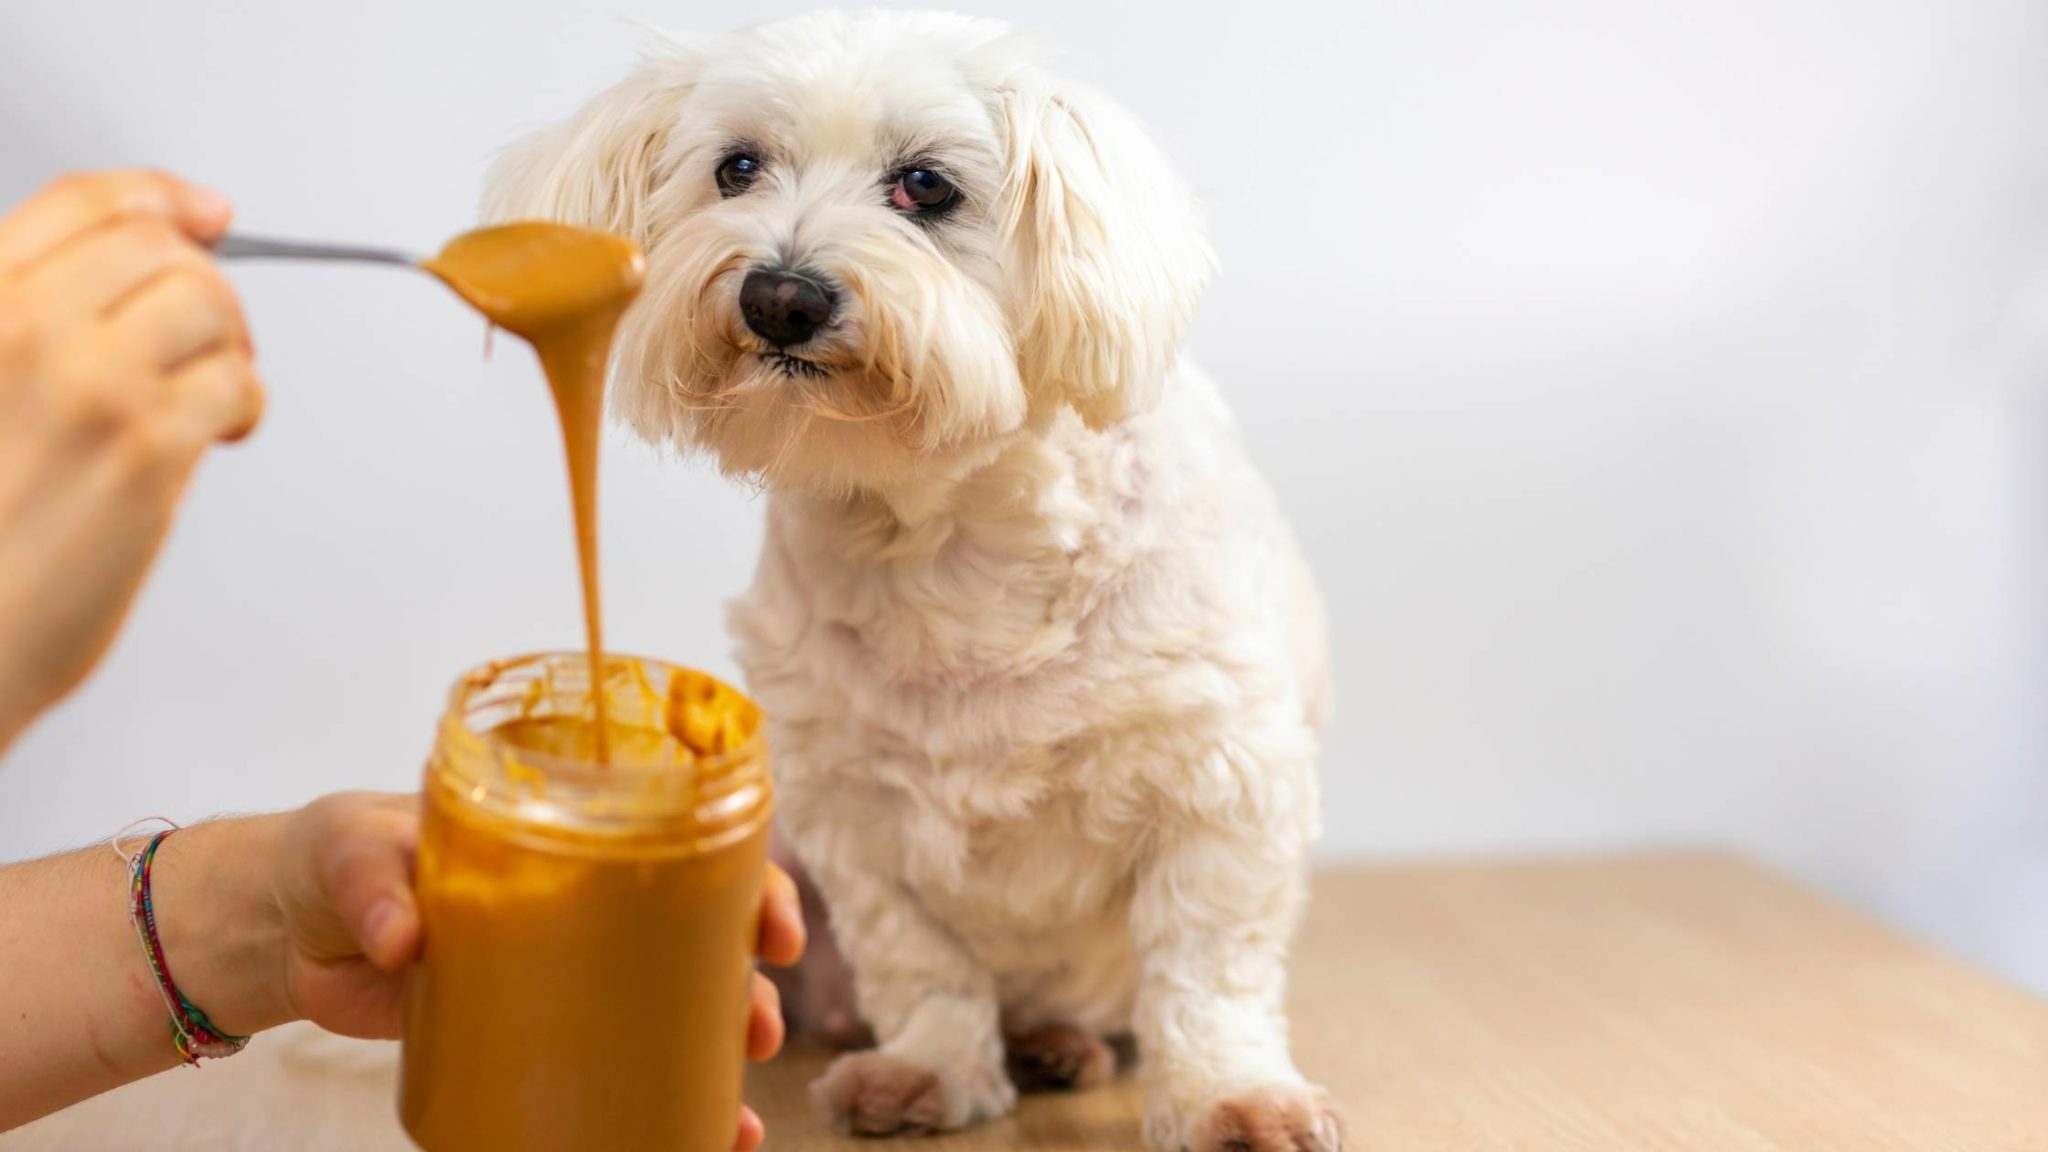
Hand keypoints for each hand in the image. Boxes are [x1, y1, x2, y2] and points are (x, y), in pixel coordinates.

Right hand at [0, 170, 263, 751]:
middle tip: (216, 337)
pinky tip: (224, 433)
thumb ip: (23, 332)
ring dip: (232, 343)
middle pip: (158, 245)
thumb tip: (126, 289)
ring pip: (207, 301)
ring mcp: (84, 380)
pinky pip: (234, 382)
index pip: (81, 202)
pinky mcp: (144, 446)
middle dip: (206, 283)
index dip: (161, 197)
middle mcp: (17, 324)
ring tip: (215, 394)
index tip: (207, 213)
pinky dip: (246, 401)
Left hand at [267, 792, 803, 1151]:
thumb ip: (376, 886)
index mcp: (572, 837)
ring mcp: (560, 972)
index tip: (775, 930)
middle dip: (744, 988)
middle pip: (697, 939)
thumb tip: (404, 940)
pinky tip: (684, 1141)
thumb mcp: (354, 851)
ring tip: (734, 1112)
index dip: (749, 883)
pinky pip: (602, 1068)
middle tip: (758, 1029)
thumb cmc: (336, 855)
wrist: (284, 923)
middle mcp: (585, 904)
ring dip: (711, 1059)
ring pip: (663, 1012)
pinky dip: (645, 1107)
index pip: (686, 846)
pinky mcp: (524, 1034)